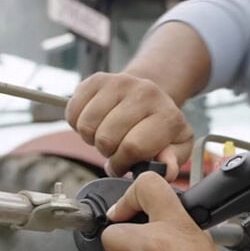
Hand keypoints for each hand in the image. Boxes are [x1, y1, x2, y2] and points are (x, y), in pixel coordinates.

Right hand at [66, 72, 194, 181]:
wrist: (150, 99)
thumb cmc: (161, 130)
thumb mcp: (176, 149)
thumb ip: (172, 162)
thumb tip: (166, 171)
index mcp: (168, 116)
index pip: (132, 148)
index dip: (122, 164)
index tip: (123, 165)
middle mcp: (146, 93)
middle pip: (106, 138)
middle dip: (108, 152)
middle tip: (116, 149)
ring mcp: (120, 82)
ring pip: (87, 126)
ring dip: (92, 139)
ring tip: (108, 136)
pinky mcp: (97, 79)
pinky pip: (73, 111)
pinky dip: (78, 124)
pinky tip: (97, 124)